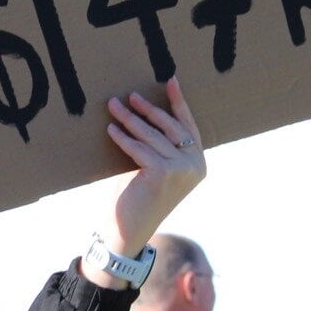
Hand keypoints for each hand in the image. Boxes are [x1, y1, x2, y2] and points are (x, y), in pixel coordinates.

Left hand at [94, 76, 205, 284]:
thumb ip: (159, 145)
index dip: (178, 103)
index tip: (169, 80)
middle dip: (148, 109)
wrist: (128, 230)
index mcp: (198, 164)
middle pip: (170, 127)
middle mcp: (195, 166)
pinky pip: (139, 148)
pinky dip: (123, 138)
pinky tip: (112, 130)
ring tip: (113, 106)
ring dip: (130, 120)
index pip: (188, 126)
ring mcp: (181, 170)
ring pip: (152, 136)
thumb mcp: (154, 166)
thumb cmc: (138, 196)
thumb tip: (144, 110)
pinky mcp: (163, 173)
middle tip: (128, 96)